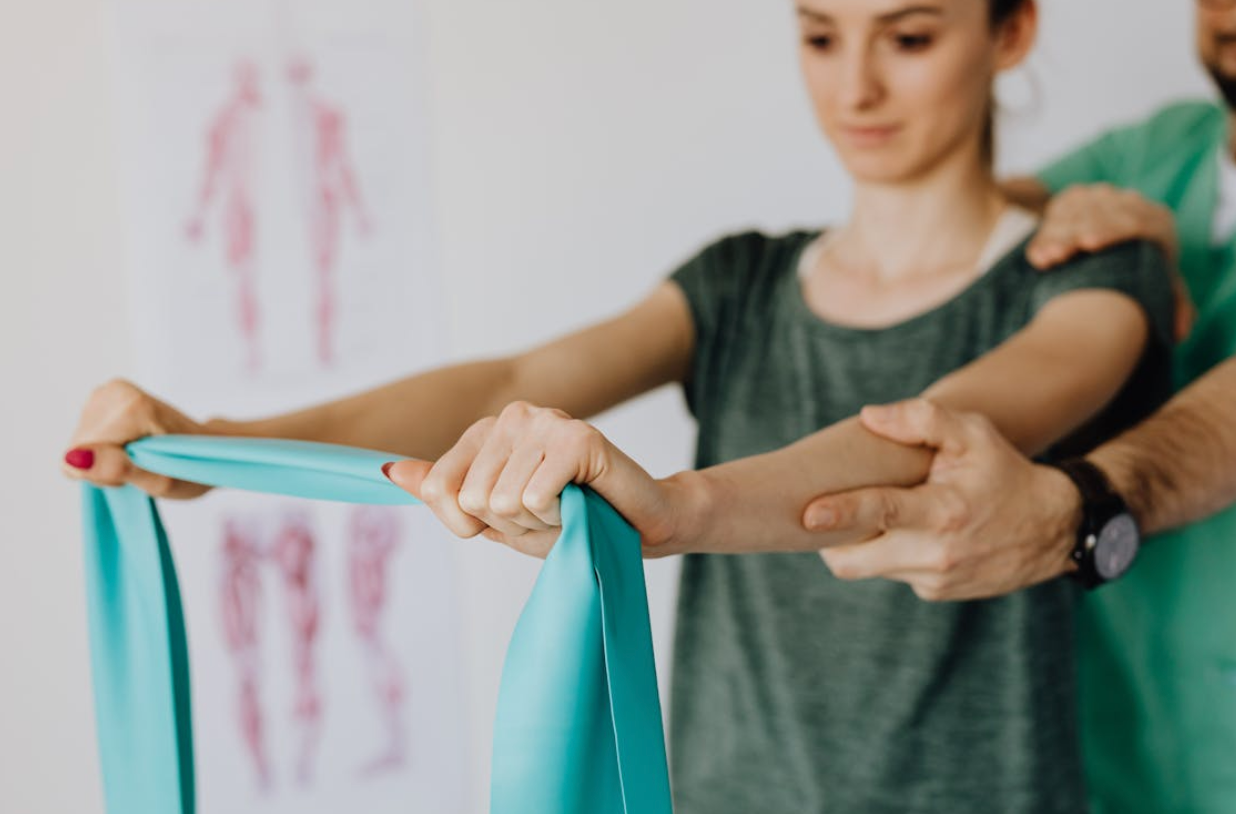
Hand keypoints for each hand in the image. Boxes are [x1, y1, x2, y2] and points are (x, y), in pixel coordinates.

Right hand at [61, 379, 213, 497]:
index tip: (140, 469)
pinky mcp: (101, 397)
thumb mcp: (160, 480)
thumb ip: (116, 469)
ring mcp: (107, 391)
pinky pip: (83, 436)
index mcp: (132, 406)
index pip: (82, 457)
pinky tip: (128, 445)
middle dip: (106, 465)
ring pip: (79, 444)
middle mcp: (115, 391)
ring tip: (138, 454)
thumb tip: (74, 459)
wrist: (205, 447)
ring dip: (106, 458)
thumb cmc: (189, 466)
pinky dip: (104, 448)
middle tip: (141, 464)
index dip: (108, 474)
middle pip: (79, 448)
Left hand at [383, 401, 681, 557]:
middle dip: (510, 526)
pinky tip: (582, 501)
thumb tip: (387, 471)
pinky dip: (559, 516)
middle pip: (472, 500)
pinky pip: (534, 497)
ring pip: (502, 502)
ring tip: (568, 508)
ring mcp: (545, 421)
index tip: (510, 518)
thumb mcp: (495, 518)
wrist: (641, 525)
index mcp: (485, 433)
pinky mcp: (578, 436)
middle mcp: (511, 417)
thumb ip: (443, 494)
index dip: (470, 524)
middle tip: (549, 514)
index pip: (437, 489)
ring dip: (538, 523)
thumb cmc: (571, 521)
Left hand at [802, 399, 1080, 600]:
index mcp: (944, 511)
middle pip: (857, 559)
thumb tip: (869, 416)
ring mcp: (934, 579)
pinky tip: (900, 531)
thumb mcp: (973, 434)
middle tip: (816, 514)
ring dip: (861, 543)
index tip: (808, 514)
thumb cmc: (1003, 471)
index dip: (842, 513)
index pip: (883, 513)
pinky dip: (885, 553)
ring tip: (865, 514)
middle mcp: (937, 553)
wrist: (1051, 528)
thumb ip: (921, 419)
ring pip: (869, 566)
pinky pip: (891, 572)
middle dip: (829, 541)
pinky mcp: (934, 592)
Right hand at [1025, 182, 1194, 340]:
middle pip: (1098, 215)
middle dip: (1073, 235)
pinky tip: (1037, 255)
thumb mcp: (1161, 286)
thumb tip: (1181, 332)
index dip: (1109, 230)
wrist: (1123, 240)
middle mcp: (1130, 203)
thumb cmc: (1144, 271)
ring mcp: (1101, 197)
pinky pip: (1058, 210)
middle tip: (1056, 256)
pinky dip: (1045, 233)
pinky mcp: (1076, 197)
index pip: (1134, 220)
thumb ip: (1176, 307)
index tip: (1087, 244)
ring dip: (1054, 236)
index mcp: (1157, 222)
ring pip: (1074, 213)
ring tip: (1043, 259)